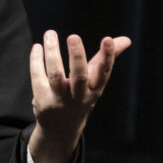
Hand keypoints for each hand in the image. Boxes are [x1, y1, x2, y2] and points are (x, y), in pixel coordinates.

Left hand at [28, 30, 130, 162]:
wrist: (61, 129)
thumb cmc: (81, 96)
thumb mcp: (95, 81)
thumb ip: (107, 58)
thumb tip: (126, 39)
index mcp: (95, 90)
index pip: (104, 73)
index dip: (107, 57)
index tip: (108, 39)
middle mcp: (79, 96)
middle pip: (79, 77)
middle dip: (77, 57)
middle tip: (74, 36)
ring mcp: (59, 99)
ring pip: (55, 75)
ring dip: (52, 52)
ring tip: (50, 33)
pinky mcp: (42, 99)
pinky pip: (38, 76)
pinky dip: (36, 59)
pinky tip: (37, 46)